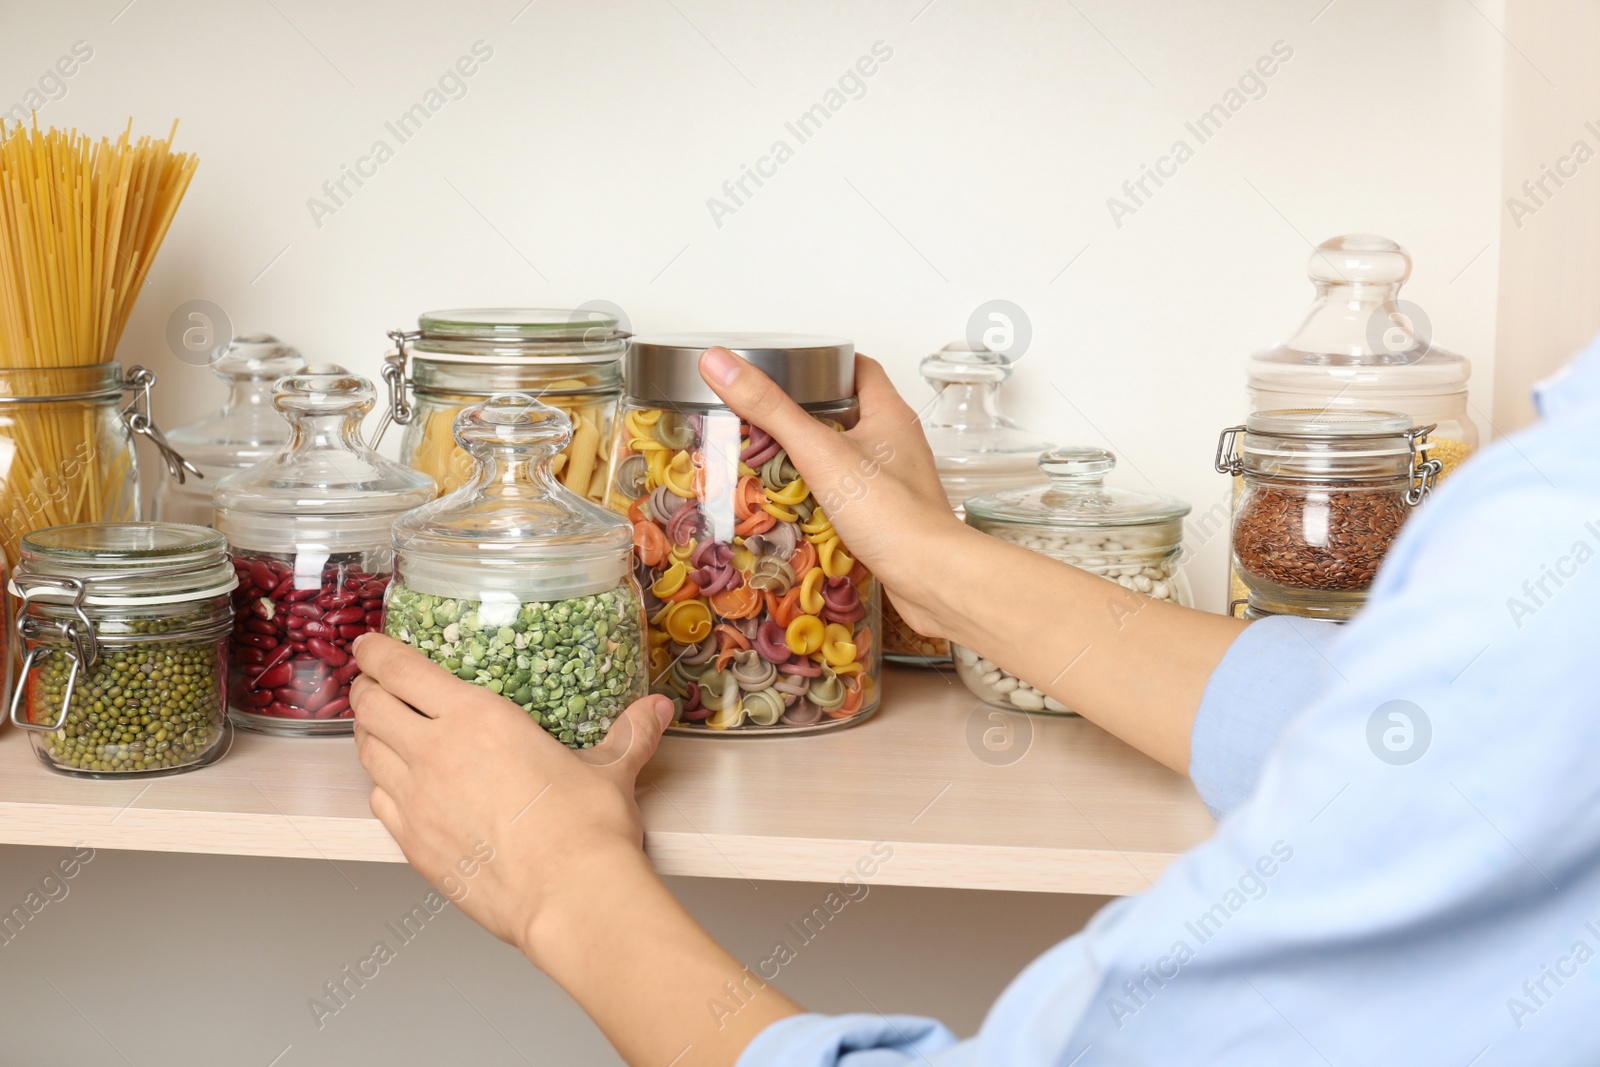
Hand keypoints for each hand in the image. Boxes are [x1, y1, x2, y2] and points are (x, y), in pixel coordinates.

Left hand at [349, 633, 671, 958]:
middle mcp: (434, 753)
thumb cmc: (585, 830)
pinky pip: (378, 804)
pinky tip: (395, 787)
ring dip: (367, 734)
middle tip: (372, 682)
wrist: (569, 898)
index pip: (402, 669)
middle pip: (371, 706)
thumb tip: (654, 711)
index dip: (377, 652)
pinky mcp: (413, 844)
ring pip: (367, 754)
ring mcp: (416, 801)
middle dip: (365, 688)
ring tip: (379, 727)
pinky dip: (380, 786)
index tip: (370, 645)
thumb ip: (628, 734)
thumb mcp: (611, 770)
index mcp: (476, 718)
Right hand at [698, 347, 971, 636]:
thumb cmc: (888, 512)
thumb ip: (771, 410)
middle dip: (811, 412)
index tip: (790, 369)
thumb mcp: (819, 452)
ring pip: (851, 456)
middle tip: (768, 417)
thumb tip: (720, 364)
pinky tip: (797, 506)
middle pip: (852, 411)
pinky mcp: (892, 516)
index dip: (827, 363)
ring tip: (771, 460)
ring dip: (816, 457)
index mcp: (890, 414)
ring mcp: (898, 481)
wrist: (931, 578)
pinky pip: (854, 494)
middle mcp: (900, 443)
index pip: (860, 368)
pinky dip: (826, 495)